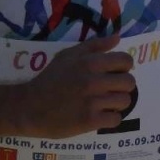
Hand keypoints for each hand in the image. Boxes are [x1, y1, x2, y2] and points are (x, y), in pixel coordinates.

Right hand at [9, 34, 136, 138]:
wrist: (29, 107)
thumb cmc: (49, 79)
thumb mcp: (67, 55)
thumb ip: (94, 45)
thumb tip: (117, 38)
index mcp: (89, 62)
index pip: (126, 61)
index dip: (125, 67)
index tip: (116, 72)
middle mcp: (93, 80)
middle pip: (129, 82)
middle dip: (123, 86)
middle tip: (111, 89)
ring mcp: (92, 102)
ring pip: (125, 101)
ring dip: (118, 103)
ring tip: (105, 103)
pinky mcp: (89, 121)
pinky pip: (116, 119)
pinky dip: (111, 118)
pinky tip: (100, 115)